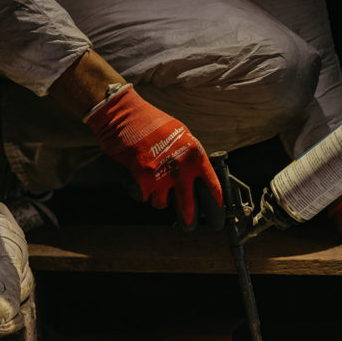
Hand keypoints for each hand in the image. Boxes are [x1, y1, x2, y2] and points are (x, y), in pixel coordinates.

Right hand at [84, 84, 222, 228]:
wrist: (124, 115)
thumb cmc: (151, 122)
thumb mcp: (180, 135)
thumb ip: (189, 157)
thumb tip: (195, 175)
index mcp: (194, 154)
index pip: (212, 185)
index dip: (216, 202)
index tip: (218, 211)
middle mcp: (181, 167)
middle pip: (189, 206)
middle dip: (189, 220)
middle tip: (188, 225)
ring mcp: (162, 175)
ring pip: (162, 204)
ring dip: (159, 200)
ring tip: (155, 189)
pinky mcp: (143, 180)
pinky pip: (145, 198)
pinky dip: (142, 193)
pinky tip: (140, 180)